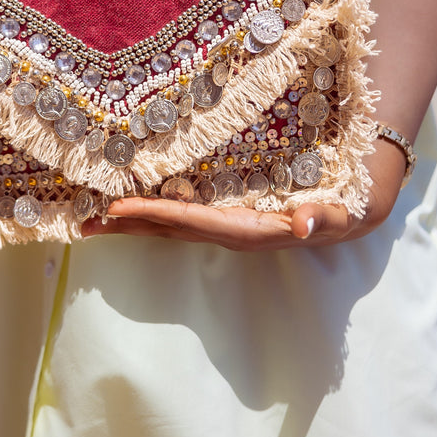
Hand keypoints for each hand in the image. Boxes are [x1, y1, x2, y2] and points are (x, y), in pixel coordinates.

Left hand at [81, 140, 405, 249]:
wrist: (352, 213)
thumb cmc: (344, 209)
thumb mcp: (345, 214)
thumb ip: (328, 220)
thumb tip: (310, 225)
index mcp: (251, 229)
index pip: (196, 222)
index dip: (158, 215)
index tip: (119, 208)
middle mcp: (230, 230)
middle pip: (171, 229)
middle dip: (129, 225)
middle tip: (84, 220)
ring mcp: (225, 224)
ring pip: (172, 224)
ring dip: (133, 222)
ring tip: (92, 218)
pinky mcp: (225, 214)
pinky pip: (182, 214)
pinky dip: (153, 211)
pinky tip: (129, 205)